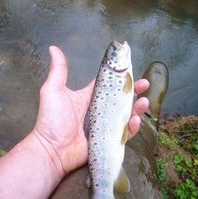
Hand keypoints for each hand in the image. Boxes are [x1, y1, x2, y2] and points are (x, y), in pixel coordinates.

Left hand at [33, 46, 148, 176]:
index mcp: (90, 96)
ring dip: (138, 108)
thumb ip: (58, 70)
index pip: (109, 83)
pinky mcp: (109, 139)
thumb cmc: (52, 120)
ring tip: (144, 102)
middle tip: (145, 85)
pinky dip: (133, 127)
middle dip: (135, 90)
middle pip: (122, 97)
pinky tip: (135, 121)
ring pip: (127, 114)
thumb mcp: (53, 90)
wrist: (52, 150)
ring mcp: (106, 124)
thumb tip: (53, 48)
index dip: (120, 76)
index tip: (131, 69)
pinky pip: (125, 133)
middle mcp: (100, 109)